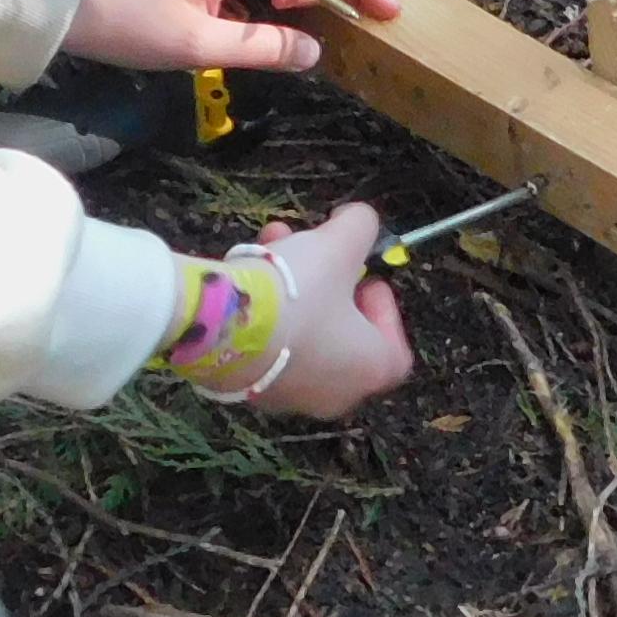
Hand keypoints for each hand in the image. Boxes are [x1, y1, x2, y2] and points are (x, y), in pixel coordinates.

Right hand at [231, 204, 411, 419]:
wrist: (222, 326)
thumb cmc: (299, 292)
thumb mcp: (339, 244)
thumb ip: (360, 226)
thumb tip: (359, 220)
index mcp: (368, 369)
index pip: (394, 351)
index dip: (385, 311)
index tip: (366, 278)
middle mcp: (333, 394)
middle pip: (343, 336)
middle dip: (331, 285)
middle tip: (320, 256)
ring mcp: (288, 395)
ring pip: (302, 334)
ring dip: (295, 287)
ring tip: (274, 243)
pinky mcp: (247, 387)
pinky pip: (268, 344)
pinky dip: (266, 311)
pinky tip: (246, 269)